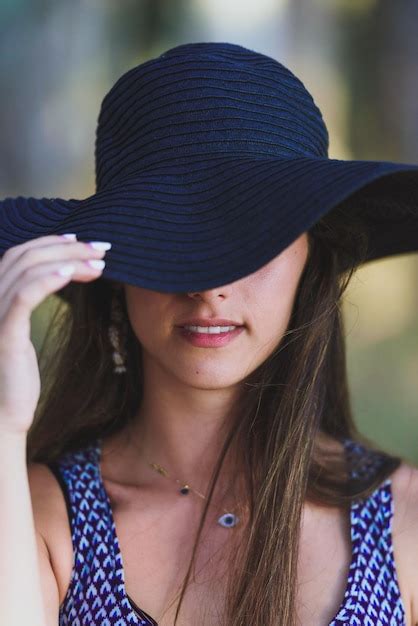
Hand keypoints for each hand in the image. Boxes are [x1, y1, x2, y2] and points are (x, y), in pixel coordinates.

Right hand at [0, 234, 109, 435]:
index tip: (80, 240)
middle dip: (66, 248)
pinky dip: (49, 279)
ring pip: (28, 270)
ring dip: (67, 261)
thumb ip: (29, 301)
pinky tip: (73, 273)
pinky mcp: (3, 335)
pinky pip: (25, 296)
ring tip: (98, 264)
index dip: (49, 242)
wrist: (2, 416)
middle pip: (25, 256)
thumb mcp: (22, 332)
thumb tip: (60, 273)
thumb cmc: (16, 376)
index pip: (18, 254)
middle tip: (99, 249)